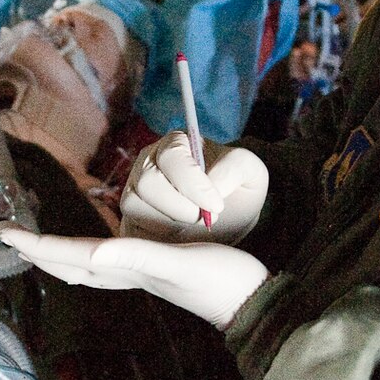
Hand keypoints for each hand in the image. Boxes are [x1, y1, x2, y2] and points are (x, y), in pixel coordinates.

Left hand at [0, 226, 267, 329]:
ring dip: (59, 256)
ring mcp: (141, 275)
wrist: (252, 301)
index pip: (71, 255)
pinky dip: (88, 257)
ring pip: (87, 267)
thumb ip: (137, 256)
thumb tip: (94, 254)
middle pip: (71, 264)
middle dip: (38, 252)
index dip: (37, 244)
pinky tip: (91, 253)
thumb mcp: (178, 263)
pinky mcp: (157, 271)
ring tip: (37, 247)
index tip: (5, 232)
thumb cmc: (220, 280)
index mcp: (127, 269)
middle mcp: (128, 274)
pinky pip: (109, 264)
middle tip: (8, 237)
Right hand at [120, 130, 268, 243]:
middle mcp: (149, 162)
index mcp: (176, 144)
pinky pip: (131, 225)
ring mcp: (134, 189)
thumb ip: (235, 168)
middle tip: (206, 219)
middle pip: (147, 181)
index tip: (216, 206)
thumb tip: (212, 183)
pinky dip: (156, 234)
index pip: (172, 156)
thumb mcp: (250, 174)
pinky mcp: (129, 217)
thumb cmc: (236, 194)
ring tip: (195, 225)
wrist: (226, 225)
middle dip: (180, 206)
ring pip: (134, 204)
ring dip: (169, 221)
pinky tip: (178, 235)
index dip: (192, 183)